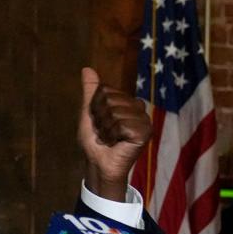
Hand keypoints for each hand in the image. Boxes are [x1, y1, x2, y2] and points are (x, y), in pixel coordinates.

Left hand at [78, 67, 151, 200]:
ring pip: (115, 112)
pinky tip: (118, 143)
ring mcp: (144, 119)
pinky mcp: (145, 132)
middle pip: (110, 100)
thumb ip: (90, 92)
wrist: (98, 164)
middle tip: (104, 132)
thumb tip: (86, 69)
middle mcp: (138, 107)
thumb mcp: (88, 114)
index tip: (98, 122)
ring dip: (106, 129)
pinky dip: (114, 136)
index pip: (105, 90)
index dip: (95, 108)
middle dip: (100, 119)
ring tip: (110, 139)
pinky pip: (122, 125)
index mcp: (127, 100)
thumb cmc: (94, 141)